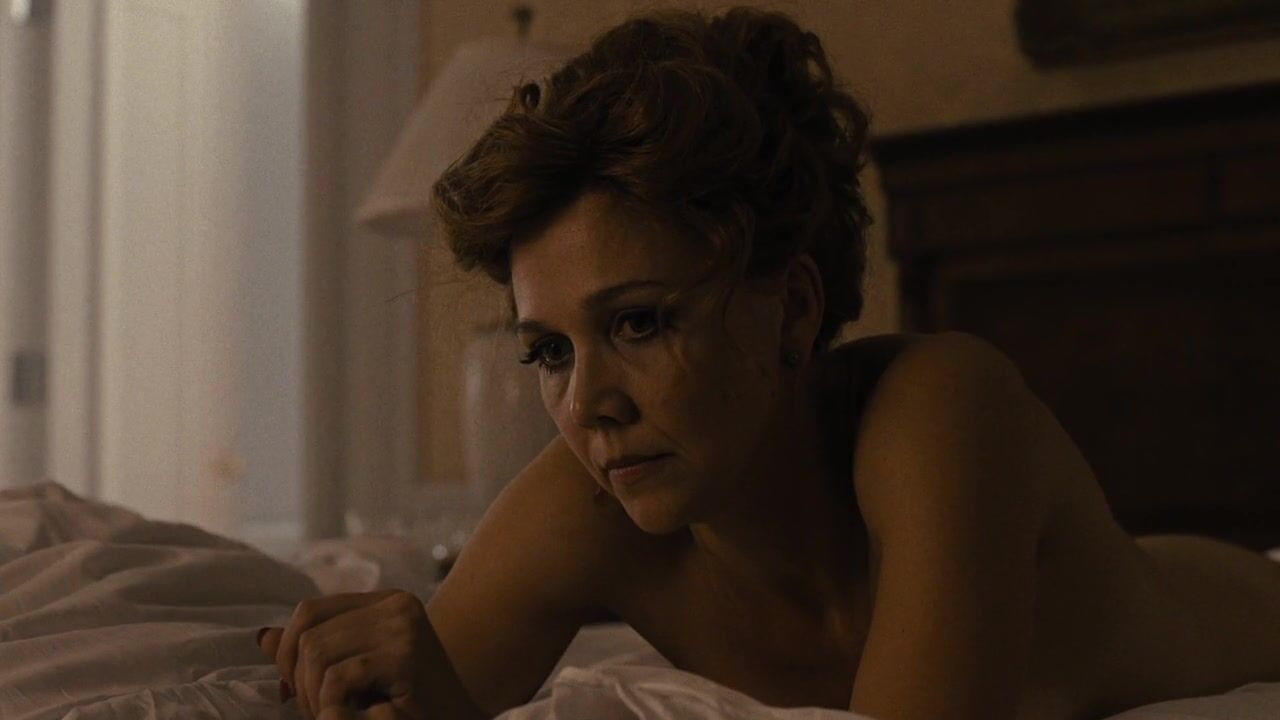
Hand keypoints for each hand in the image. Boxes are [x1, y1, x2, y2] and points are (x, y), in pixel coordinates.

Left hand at [258, 590, 435, 719]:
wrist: (458, 719)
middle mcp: (397, 605)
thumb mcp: (358, 669)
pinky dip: (332, 705)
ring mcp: (404, 628)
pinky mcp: (406, 657)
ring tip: (332, 715)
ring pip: (317, 654)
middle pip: (309, 634)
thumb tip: (263, 636)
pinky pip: (338, 678)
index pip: (310, 611)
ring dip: (312, 697)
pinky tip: (352, 714)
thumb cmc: (409, 701)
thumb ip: (317, 650)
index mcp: (387, 601)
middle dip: (297, 681)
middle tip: (313, 712)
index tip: (292, 689)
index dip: (287, 650)